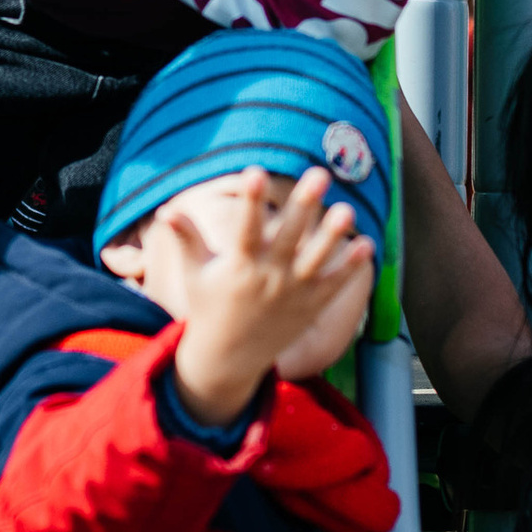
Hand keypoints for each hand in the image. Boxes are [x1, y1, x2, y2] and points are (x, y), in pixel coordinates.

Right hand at [161, 168, 376, 424]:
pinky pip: (333, 286)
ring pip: (316, 261)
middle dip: (304, 206)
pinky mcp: (309, 308)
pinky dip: (349, 268)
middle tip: (319, 174)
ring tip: (348, 209)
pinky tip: (366, 244)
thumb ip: (186, 240)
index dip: (250, 201)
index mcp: (238, 266)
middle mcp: (267, 279)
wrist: (228, 360)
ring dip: (332, 236)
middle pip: (289, 237)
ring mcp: (292, 295)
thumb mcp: (194, 275)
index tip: (255, 171)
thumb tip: (166, 209)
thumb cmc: (208, 309)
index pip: (245, 228)